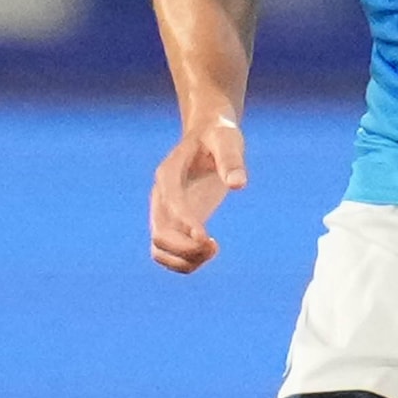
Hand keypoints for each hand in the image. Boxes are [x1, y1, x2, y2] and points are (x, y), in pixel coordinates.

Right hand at [150, 115, 246, 272]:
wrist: (206, 135)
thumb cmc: (218, 135)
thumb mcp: (227, 139)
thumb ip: (231, 159)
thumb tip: (238, 185)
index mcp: (168, 174)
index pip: (170, 205)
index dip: (185, 224)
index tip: (207, 237)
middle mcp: (161, 197)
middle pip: (159, 235)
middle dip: (186, 249)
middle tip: (215, 246)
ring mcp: (165, 212)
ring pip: (159, 250)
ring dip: (183, 261)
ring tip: (213, 250)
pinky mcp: (175, 223)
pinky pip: (169, 253)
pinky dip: (186, 261)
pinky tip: (210, 250)